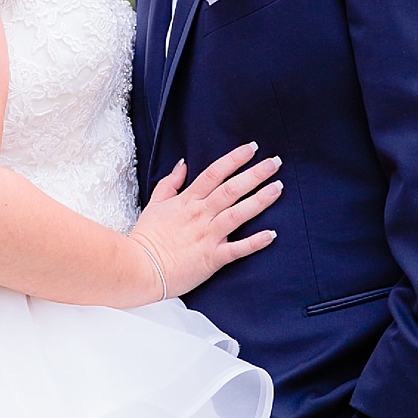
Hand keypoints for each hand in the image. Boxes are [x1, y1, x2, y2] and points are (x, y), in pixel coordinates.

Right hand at [130, 143, 282, 298]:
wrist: (139, 269)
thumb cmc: (147, 238)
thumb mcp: (155, 204)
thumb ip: (170, 183)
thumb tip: (182, 164)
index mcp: (188, 201)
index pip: (215, 173)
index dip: (234, 159)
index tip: (252, 148)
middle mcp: (201, 215)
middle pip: (231, 189)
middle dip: (255, 174)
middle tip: (276, 162)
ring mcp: (208, 236)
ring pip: (238, 214)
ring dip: (260, 200)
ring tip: (278, 188)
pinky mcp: (212, 258)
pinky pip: (237, 249)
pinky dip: (255, 242)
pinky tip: (272, 234)